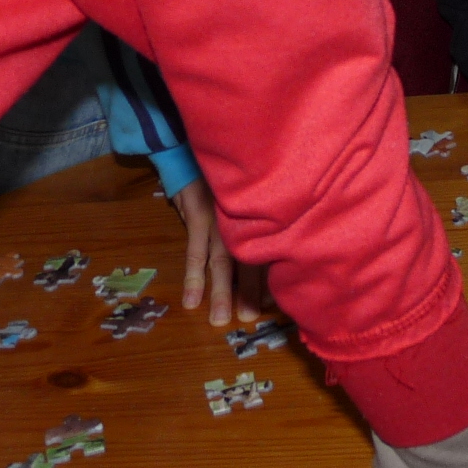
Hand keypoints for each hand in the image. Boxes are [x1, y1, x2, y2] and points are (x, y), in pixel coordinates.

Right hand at [173, 177, 265, 327]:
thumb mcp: (249, 190)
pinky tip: (191, 300)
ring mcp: (222, 218)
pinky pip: (195, 251)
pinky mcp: (199, 215)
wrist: (199, 147)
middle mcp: (245, 218)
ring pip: (224, 261)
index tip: (276, 303)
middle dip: (251, 291)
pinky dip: (193, 277)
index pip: (270, 250)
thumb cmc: (228, 175)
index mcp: (261, 214)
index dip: (273, 276)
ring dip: (222, 292)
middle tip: (252, 319)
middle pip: (251, 259)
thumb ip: (258, 215)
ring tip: (221, 320)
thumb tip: (274, 249)